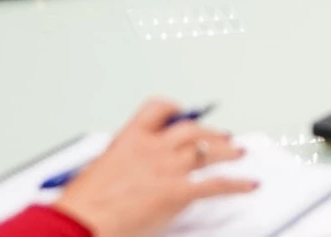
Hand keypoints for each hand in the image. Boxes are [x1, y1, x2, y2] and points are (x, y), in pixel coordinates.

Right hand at [56, 100, 256, 236]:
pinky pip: (215, 183)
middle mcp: (153, 148)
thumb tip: (127, 169)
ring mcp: (168, 168)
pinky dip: (236, 184)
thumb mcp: (99, 170)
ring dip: (227, 151)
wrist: (82, 221)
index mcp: (130, 138)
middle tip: (220, 135)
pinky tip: (248, 185)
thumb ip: (121, 162)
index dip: (175, 109)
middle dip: (209, 131)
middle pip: (191, 130)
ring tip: (238, 152)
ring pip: (208, 150)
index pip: (159, 110)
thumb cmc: (83, 204)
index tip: (183, 111)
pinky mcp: (178, 191)